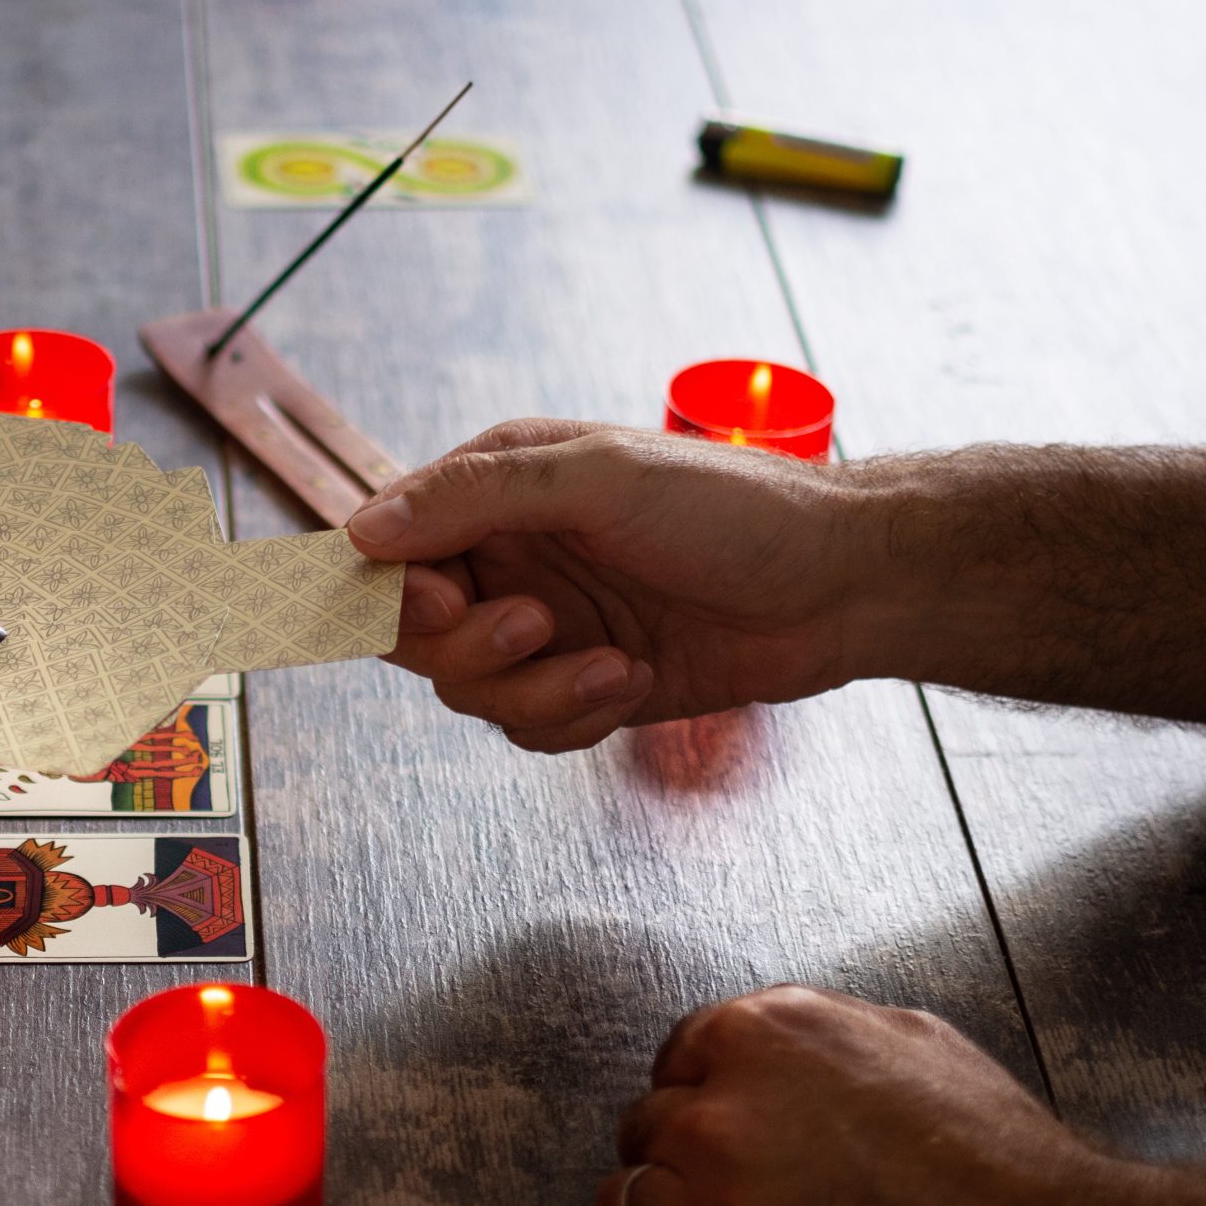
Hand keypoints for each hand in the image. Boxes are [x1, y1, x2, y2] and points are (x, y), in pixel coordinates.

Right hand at [347, 421, 861, 750]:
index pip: (389, 545)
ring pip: (469, 692)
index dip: (391, 589)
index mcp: (498, 489)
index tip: (438, 606)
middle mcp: (510, 558)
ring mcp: (544, 626)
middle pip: (414, 634)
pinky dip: (572, 716)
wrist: (841, 585)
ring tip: (609, 662)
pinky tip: (631, 679)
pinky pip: (526, 727)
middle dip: (468, 649)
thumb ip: (476, 496)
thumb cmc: (738, 507)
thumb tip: (364, 530)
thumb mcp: (601, 478)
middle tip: (532, 627)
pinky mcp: (582, 686)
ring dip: (535, 689)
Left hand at [593, 984, 1205, 1205]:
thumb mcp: (911, 1041)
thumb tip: (758, 1046)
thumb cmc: (1005, 1161)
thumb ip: (811, 1035)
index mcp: (759, 1036)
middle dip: (688, 1171)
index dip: (708, 1109)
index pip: (673, 1066)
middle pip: (644, 1137)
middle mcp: (717, 1113)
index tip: (746, 1148)